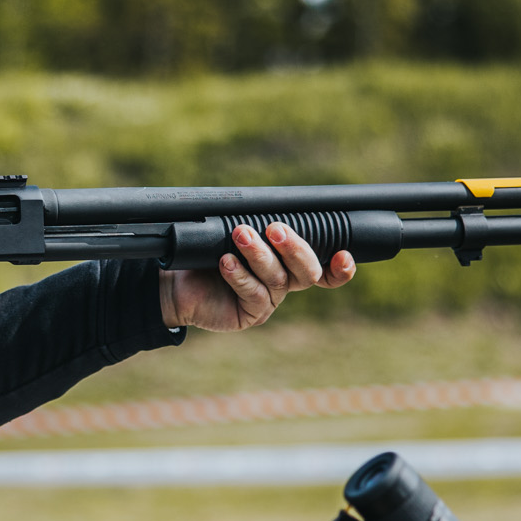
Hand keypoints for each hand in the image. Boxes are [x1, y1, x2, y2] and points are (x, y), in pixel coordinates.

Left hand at [158, 222, 355, 331]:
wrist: (177, 281)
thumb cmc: (209, 251)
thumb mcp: (235, 232)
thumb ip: (257, 223)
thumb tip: (270, 206)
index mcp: (289, 263)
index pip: (325, 268)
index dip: (341, 268)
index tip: (343, 254)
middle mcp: (284, 283)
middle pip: (306, 271)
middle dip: (294, 248)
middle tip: (275, 229)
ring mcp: (269, 301)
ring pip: (276, 278)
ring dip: (258, 254)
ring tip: (241, 234)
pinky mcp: (250, 315)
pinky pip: (252, 293)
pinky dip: (239, 275)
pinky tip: (226, 262)